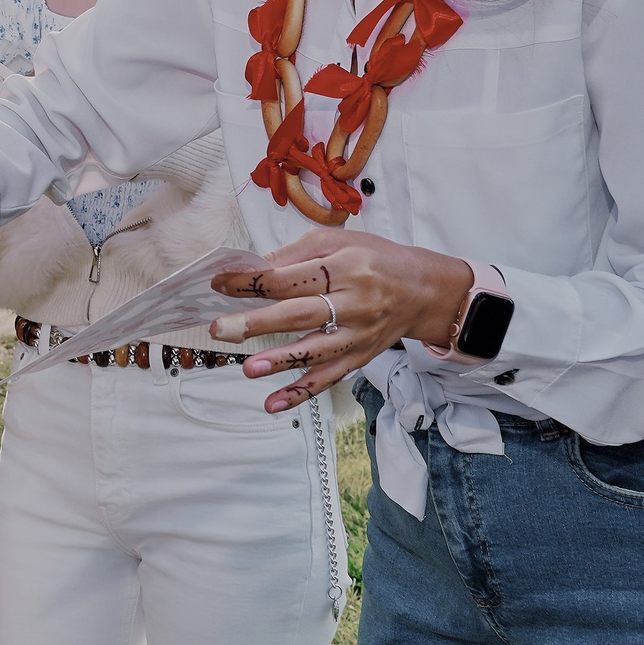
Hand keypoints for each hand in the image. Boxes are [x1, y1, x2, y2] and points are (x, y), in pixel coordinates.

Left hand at [207, 229, 475, 412]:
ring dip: (280, 362)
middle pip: (300, 314)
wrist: (424, 290)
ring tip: (249, 368)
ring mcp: (358, 334)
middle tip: (221, 328)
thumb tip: (249, 269)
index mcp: (346, 266)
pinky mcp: (359, 357)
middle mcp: (354, 302)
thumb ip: (293, 254)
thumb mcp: (337, 241)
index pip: (289, 277)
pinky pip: (328, 378)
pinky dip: (300, 392)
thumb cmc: (375, 259)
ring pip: (315, 351)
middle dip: (257, 322)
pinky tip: (273, 403)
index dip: (251, 282)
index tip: (219, 284)